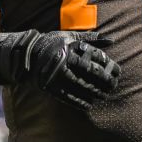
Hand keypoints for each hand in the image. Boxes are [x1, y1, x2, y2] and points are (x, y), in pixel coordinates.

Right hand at [0, 30, 120, 111]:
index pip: (94, 56)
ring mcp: (55, 73)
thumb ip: (91, 39)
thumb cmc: (51, 43)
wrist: (25, 54)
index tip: (117, 71)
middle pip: (89, 71)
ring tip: (103, 97)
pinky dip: (79, 102)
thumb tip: (112, 40)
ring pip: (80, 85)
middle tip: (113, 86)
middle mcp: (63, 59)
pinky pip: (67, 96)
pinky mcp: (48, 85)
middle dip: (104, 80)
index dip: (107, 65)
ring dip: (94, 93)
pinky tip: (88, 105)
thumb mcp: (69, 37)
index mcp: (69, 46)